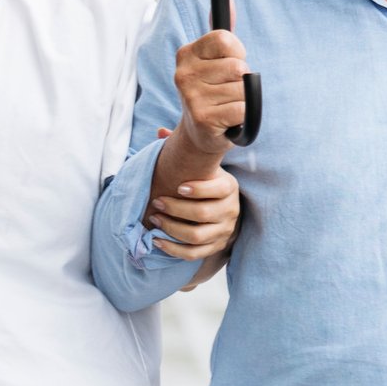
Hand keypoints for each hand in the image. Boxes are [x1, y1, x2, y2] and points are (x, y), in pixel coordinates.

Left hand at [145, 131, 240, 261]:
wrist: (223, 210)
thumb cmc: (206, 184)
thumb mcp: (202, 167)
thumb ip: (184, 150)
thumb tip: (160, 132)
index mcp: (229, 187)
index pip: (218, 189)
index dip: (199, 189)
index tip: (178, 187)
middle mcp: (231, 210)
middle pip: (203, 213)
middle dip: (176, 208)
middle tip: (157, 202)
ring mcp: (224, 231)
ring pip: (197, 235)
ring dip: (172, 228)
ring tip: (155, 219)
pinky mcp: (215, 247)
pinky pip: (193, 253)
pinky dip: (173, 249)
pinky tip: (157, 240)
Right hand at [173, 29, 249, 155]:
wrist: (201, 133)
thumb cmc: (213, 91)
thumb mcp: (213, 60)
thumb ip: (222, 31)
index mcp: (186, 54)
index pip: (225, 39)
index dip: (237, 52)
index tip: (229, 63)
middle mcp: (184, 74)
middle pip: (238, 66)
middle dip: (242, 79)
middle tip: (227, 90)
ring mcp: (191, 97)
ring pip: (243, 89)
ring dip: (243, 98)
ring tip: (227, 104)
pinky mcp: (204, 119)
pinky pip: (244, 109)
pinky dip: (244, 115)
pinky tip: (229, 119)